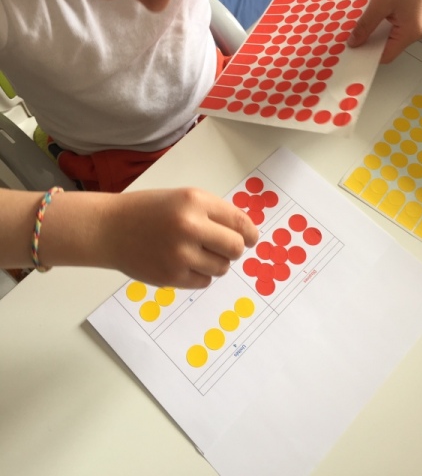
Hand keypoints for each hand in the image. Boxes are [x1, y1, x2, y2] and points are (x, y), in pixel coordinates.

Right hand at [102, 188, 258, 287]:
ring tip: (197, 252)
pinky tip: (184, 263)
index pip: (239, 222)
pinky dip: (200, 274)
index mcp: (194, 201)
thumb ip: (214, 213)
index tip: (251, 238)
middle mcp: (189, 226)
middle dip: (234, 249)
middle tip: (223, 246)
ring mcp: (180, 254)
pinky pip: (204, 281)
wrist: (110, 228)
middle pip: (236, 248)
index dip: (250, 233)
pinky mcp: (172, 277)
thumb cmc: (149, 210)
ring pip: (222, 267)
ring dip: (217, 262)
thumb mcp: (182, 198)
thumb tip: (247, 235)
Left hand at [348, 0, 421, 62]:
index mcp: (411, 32)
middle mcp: (418, 32)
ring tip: (361, 29)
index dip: (369, 55)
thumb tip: (354, 43)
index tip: (353, 51)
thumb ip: (365, 27)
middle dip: (372, 43)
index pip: (386, 55)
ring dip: (378, 33)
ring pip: (393, 37)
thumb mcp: (378, 5)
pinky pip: (398, 28)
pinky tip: (374, 20)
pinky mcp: (417, 16)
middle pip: (390, 47)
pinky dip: (385, 26)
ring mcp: (419, 24)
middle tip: (353, 40)